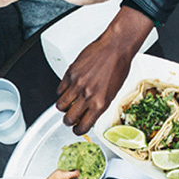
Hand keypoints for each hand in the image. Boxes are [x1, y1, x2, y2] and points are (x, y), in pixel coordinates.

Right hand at [56, 6, 153, 134]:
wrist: (115, 48)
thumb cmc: (119, 66)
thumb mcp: (113, 92)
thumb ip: (100, 104)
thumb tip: (90, 113)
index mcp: (100, 104)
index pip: (83, 126)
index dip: (78, 130)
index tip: (77, 129)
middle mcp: (87, 96)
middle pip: (68, 118)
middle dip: (68, 121)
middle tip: (70, 117)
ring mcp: (77, 85)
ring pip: (60, 105)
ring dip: (62, 107)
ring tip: (67, 103)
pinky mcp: (70, 73)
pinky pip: (59, 89)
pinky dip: (62, 91)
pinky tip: (69, 88)